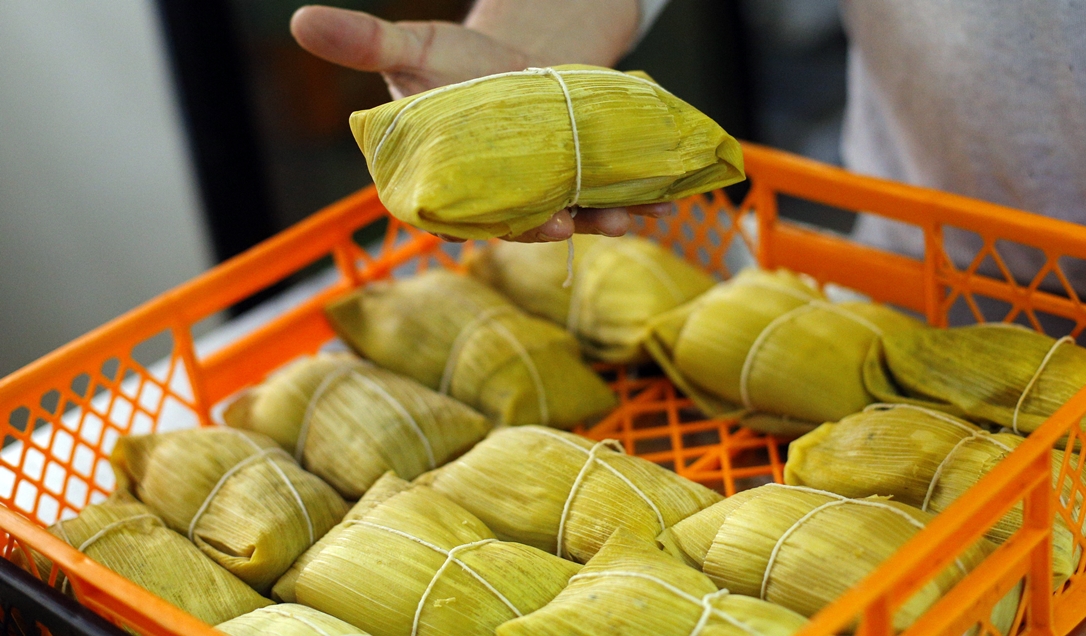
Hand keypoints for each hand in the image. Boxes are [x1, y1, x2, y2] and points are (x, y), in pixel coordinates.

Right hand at [291, 4, 658, 241]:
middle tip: (574, 222)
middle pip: (519, 222)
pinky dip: (631, 202)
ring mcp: (539, 193)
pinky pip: (601, 198)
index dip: (485, 225)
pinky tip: (663, 203)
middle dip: (550, 226)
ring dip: (602, 221)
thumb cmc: (453, 63)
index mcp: (445, 182)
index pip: (460, 215)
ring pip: (568, 215)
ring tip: (633, 218)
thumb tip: (300, 19)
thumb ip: (365, 43)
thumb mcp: (413, 49)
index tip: (519, 221)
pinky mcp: (573, 181)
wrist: (507, 57)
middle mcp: (494, 197)